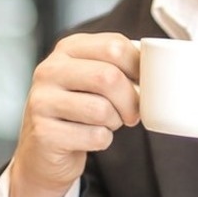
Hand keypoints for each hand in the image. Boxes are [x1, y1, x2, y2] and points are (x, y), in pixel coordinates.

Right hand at [9, 32, 140, 196]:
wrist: (43, 149)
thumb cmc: (78, 109)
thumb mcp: (93, 78)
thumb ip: (118, 66)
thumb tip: (155, 69)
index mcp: (67, 49)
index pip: (114, 46)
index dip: (138, 67)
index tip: (142, 83)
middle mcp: (50, 70)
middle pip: (109, 77)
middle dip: (130, 100)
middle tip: (132, 113)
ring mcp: (42, 101)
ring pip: (102, 109)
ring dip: (115, 121)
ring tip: (106, 122)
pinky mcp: (44, 132)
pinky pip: (94, 136)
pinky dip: (103, 140)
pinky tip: (90, 137)